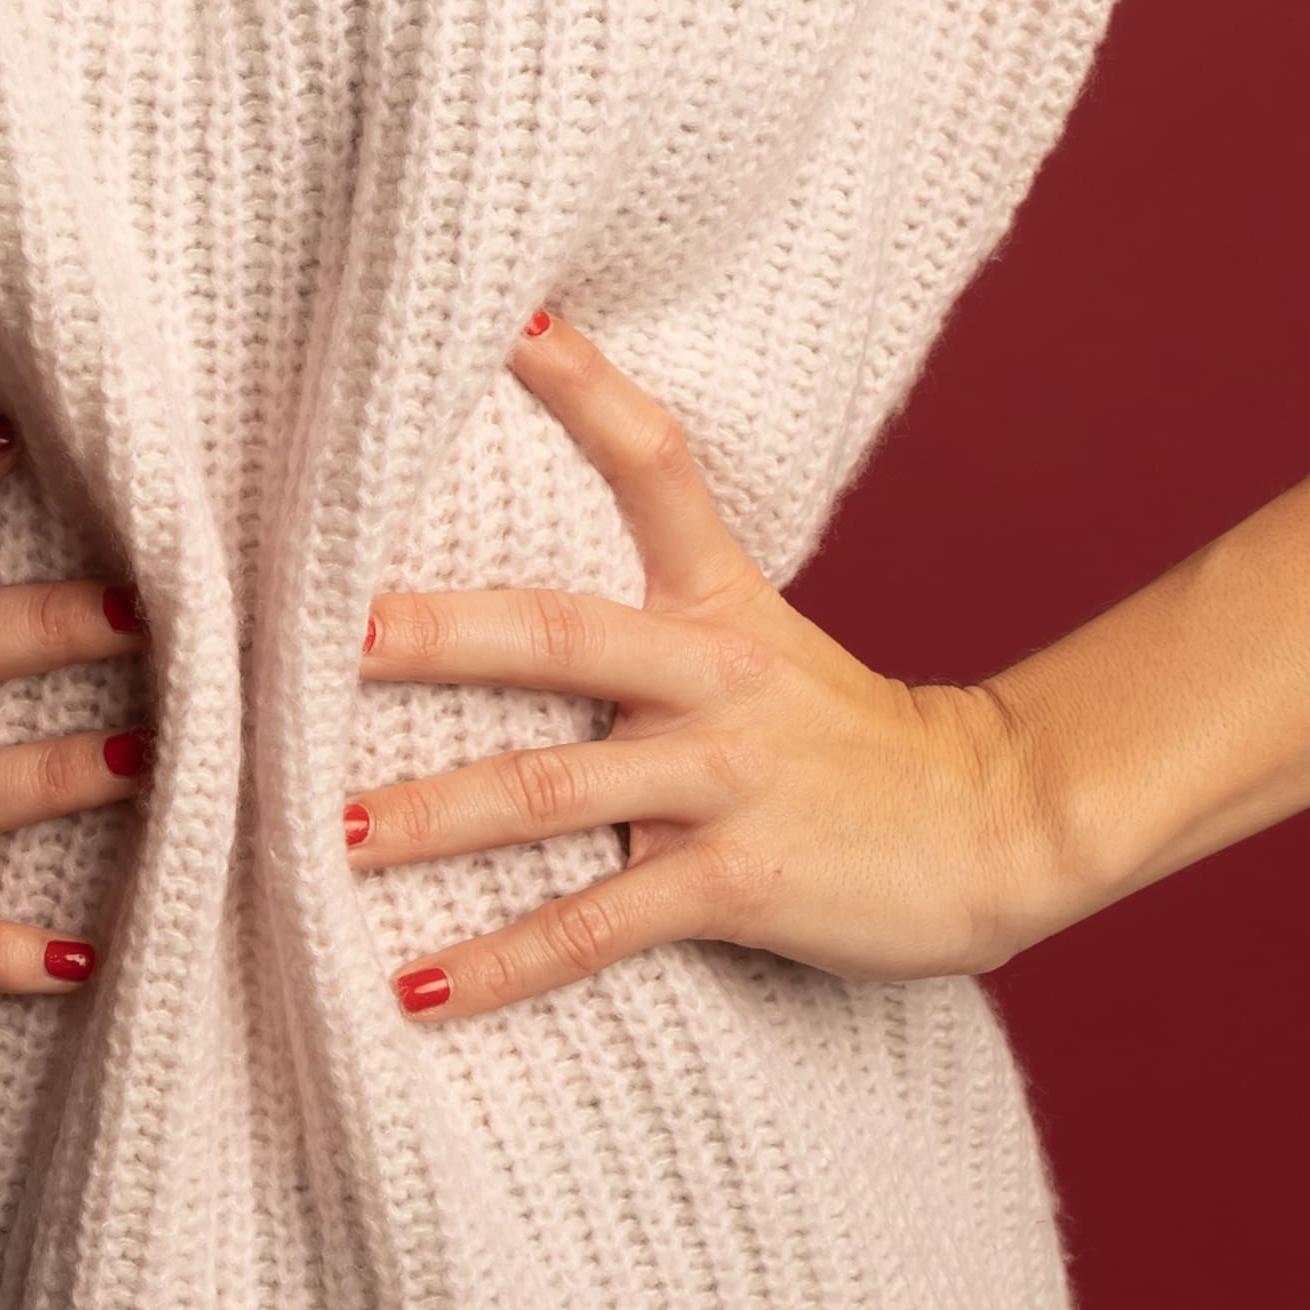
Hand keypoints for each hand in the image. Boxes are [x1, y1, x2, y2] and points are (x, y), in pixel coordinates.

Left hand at [350, 314, 1048, 1022]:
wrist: (992, 826)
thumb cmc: (846, 740)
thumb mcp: (755, 639)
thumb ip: (645, 613)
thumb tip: (493, 602)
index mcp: (717, 599)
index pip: (653, 461)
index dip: (583, 386)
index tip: (506, 318)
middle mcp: (713, 675)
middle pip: (555, 634)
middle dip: (430, 636)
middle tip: (317, 631)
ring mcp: (725, 779)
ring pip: (551, 789)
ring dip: (430, 816)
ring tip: (326, 835)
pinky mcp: (736, 882)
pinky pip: (597, 925)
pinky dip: (503, 962)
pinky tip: (417, 991)